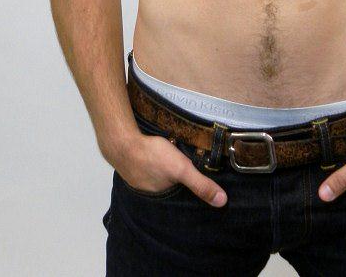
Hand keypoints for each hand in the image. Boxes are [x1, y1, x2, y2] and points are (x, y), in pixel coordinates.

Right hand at [112, 132, 227, 207]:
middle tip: (194, 176)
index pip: (183, 203)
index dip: (193, 198)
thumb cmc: (153, 157)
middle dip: (182, 186)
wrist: (123, 143)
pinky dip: (158, 167)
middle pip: (173, 191)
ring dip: (169, 175)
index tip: (205, 192)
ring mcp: (142, 182)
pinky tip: (162, 159)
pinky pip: (152, 171)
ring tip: (180, 166)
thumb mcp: (182, 169)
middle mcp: (153, 195)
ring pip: (162, 181)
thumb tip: (223, 202)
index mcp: (164, 198)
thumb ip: (201, 185)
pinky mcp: (137, 170)